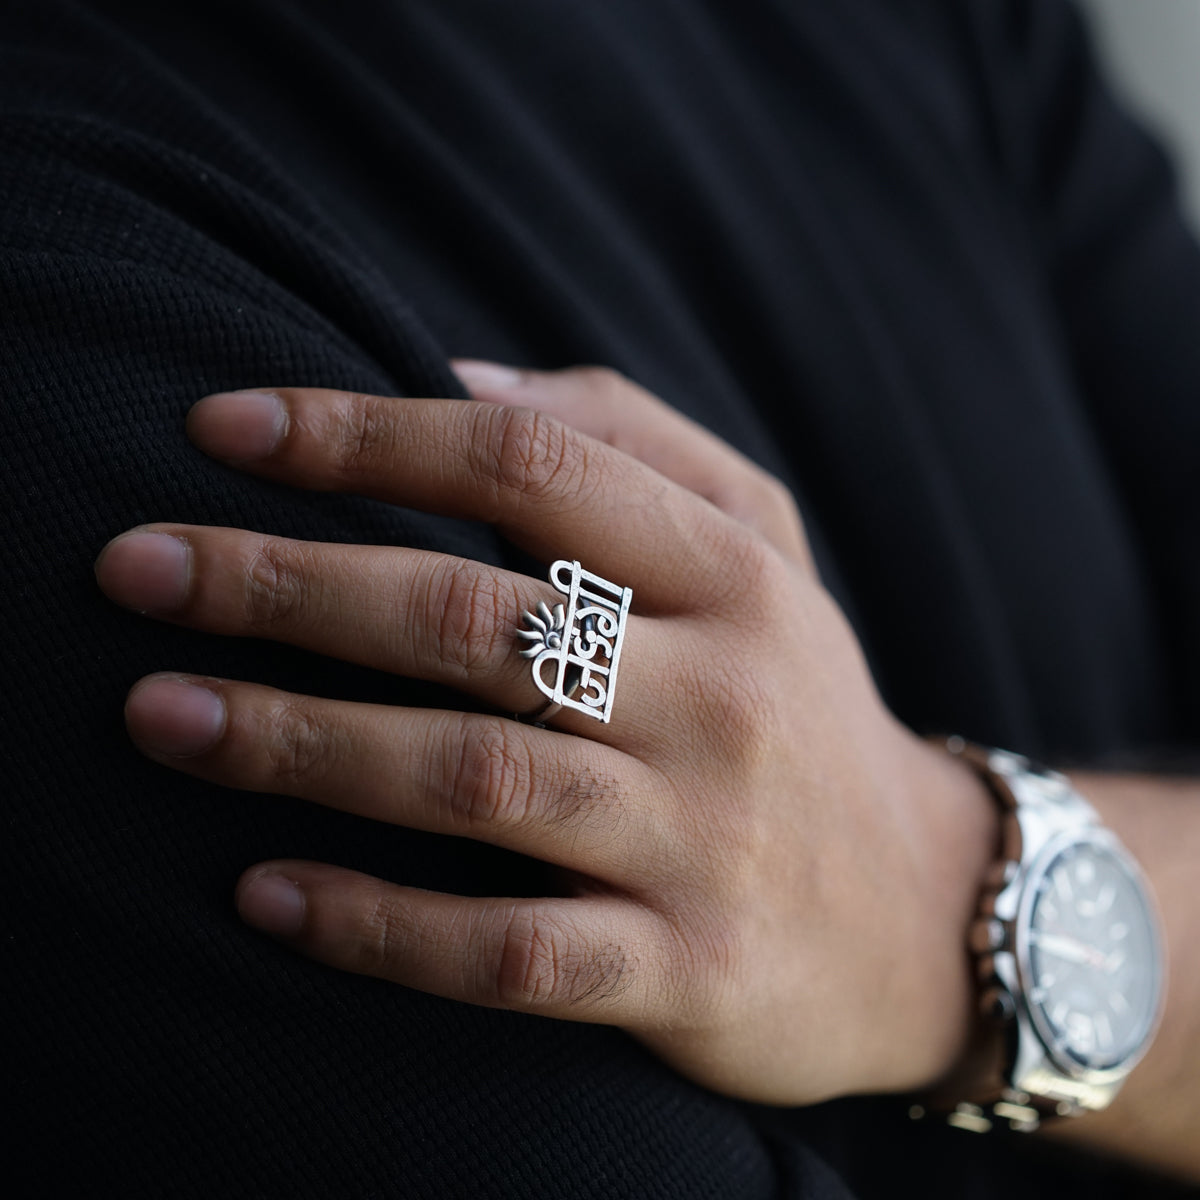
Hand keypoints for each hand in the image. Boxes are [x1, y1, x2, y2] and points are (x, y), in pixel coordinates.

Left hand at [94, 363, 994, 1104]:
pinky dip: (381, 925)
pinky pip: (513, 952)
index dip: (367, 435)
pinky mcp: (685, 969)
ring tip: (160, 717)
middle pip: (477, 620)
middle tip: (135, 570)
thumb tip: (456, 366)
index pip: (531, 466)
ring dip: (302, 745)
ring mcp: (703, 839)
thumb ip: (629, 437)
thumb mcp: (763, 546)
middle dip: (288, 585)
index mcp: (734, 573)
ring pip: (477, 778)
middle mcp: (721, 695)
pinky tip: (267, 894)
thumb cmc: (800, 702)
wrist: (921, 910)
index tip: (221, 429)